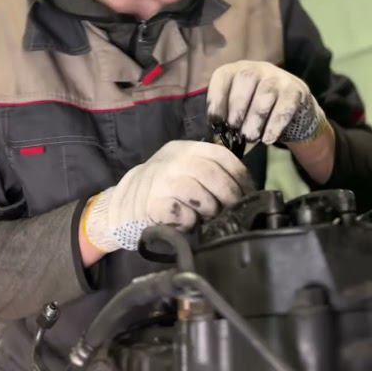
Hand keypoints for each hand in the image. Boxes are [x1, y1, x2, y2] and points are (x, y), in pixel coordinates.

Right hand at [82, 140, 252, 252]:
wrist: (125, 205)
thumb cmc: (165, 190)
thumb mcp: (185, 170)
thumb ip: (210, 173)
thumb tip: (246, 189)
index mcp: (185, 149)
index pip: (221, 155)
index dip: (239, 175)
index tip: (247, 193)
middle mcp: (172, 160)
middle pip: (212, 173)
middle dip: (229, 195)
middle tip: (232, 210)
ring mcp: (160, 181)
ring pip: (199, 194)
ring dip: (210, 209)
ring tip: (206, 216)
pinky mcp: (152, 204)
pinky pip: (183, 214)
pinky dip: (191, 221)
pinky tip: (186, 222)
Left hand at [206, 61, 323, 145]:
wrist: (294, 111)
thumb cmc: (256, 111)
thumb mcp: (239, 109)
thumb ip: (227, 116)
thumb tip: (216, 135)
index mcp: (238, 70)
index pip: (224, 76)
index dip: (217, 98)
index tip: (216, 121)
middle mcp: (258, 68)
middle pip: (246, 80)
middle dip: (237, 110)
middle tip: (235, 132)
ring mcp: (279, 77)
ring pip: (265, 94)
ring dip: (255, 120)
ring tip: (250, 137)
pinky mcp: (295, 91)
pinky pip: (284, 108)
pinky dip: (274, 126)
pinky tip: (268, 139)